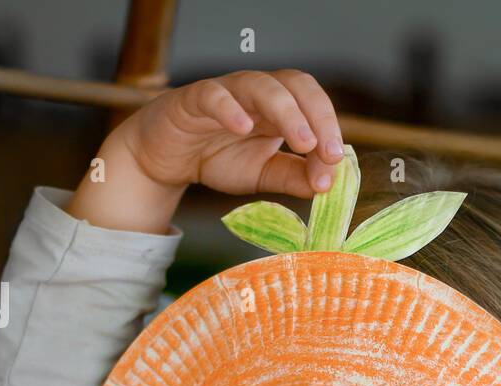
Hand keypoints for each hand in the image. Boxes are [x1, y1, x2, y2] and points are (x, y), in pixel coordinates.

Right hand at [67, 70, 344, 234]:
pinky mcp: (193, 99)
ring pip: (261, 85)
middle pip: (295, 85)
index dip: (329, 128)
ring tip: (302, 141)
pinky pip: (213, 95)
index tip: (335, 162)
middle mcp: (257, 93)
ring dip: (288, 112)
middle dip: (318, 115)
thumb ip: (292, 177)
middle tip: (326, 151)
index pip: (313, 105)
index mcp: (279, 108)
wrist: (165, 160)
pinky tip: (242, 127)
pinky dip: (229, 108)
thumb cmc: (215, 157)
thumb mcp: (261, 174)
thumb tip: (326, 184)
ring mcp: (226, 92)